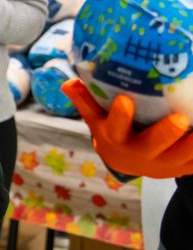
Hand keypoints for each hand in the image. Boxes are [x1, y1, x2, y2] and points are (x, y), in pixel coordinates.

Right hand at [62, 78, 192, 178]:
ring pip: (184, 156)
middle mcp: (140, 154)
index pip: (115, 127)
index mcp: (117, 139)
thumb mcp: (96, 119)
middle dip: (167, 133)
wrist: (128, 163)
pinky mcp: (184, 166)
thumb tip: (68, 82)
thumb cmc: (113, 131)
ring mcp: (165, 163)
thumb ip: (85, 100)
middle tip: (180, 119)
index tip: (125, 99)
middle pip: (154, 145)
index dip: (120, 115)